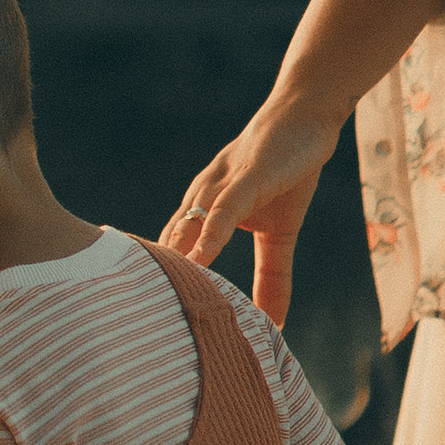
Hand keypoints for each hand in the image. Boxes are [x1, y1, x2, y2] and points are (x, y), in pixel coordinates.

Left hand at [160, 93, 341, 320]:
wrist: (305, 119)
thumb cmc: (285, 173)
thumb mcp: (280, 235)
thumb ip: (273, 279)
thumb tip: (276, 325)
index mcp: (201, 212)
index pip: (172, 255)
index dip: (158, 285)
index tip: (143, 323)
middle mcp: (200, 200)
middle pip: (169, 247)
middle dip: (154, 282)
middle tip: (139, 322)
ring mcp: (219, 188)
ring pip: (188, 231)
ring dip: (176, 267)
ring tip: (161, 303)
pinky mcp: (244, 179)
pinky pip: (220, 211)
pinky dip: (209, 236)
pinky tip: (200, 261)